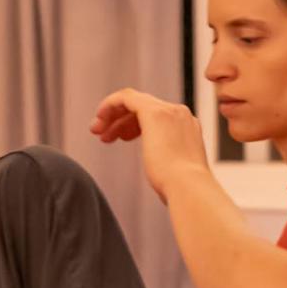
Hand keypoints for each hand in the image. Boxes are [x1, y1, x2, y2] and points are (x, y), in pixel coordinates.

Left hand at [90, 88, 210, 200]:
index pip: (156, 116)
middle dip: (120, 120)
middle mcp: (179, 114)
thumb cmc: (179, 190)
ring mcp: (168, 111)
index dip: (134, 124)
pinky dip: (109, 105)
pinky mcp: (153, 112)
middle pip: (143, 107)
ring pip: (133, 102)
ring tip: (98, 133)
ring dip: (112, 116)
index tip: (120, 139)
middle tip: (103, 136)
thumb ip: (166, 161)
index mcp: (186, 127)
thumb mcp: (173, 171)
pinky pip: (126, 97)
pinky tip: (99, 119)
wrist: (188, 188)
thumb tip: (159, 169)